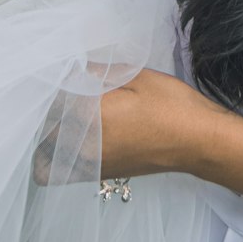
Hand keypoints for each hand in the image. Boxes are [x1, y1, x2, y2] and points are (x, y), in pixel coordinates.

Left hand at [31, 67, 217, 186]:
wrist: (197, 142)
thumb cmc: (170, 105)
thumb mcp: (136, 76)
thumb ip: (100, 71)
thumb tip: (76, 67)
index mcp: (88, 114)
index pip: (52, 99)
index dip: (54, 84)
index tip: (63, 73)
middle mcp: (82, 144)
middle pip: (44, 128)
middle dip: (48, 110)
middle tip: (64, 93)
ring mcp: (89, 164)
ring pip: (46, 154)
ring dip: (48, 135)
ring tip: (65, 117)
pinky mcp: (99, 175)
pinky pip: (61, 171)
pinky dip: (57, 157)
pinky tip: (75, 137)